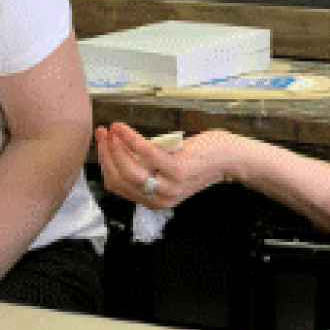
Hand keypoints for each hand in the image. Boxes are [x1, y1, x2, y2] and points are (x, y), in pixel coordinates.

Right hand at [94, 122, 238, 208]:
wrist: (228, 159)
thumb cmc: (198, 159)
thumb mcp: (166, 169)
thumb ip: (145, 166)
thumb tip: (116, 150)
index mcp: (155, 200)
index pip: (118, 187)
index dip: (104, 164)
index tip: (101, 145)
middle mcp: (160, 198)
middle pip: (119, 179)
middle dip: (105, 155)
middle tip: (101, 134)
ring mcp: (169, 186)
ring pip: (128, 170)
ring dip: (114, 147)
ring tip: (111, 130)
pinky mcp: (177, 171)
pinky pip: (144, 152)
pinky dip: (129, 138)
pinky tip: (122, 128)